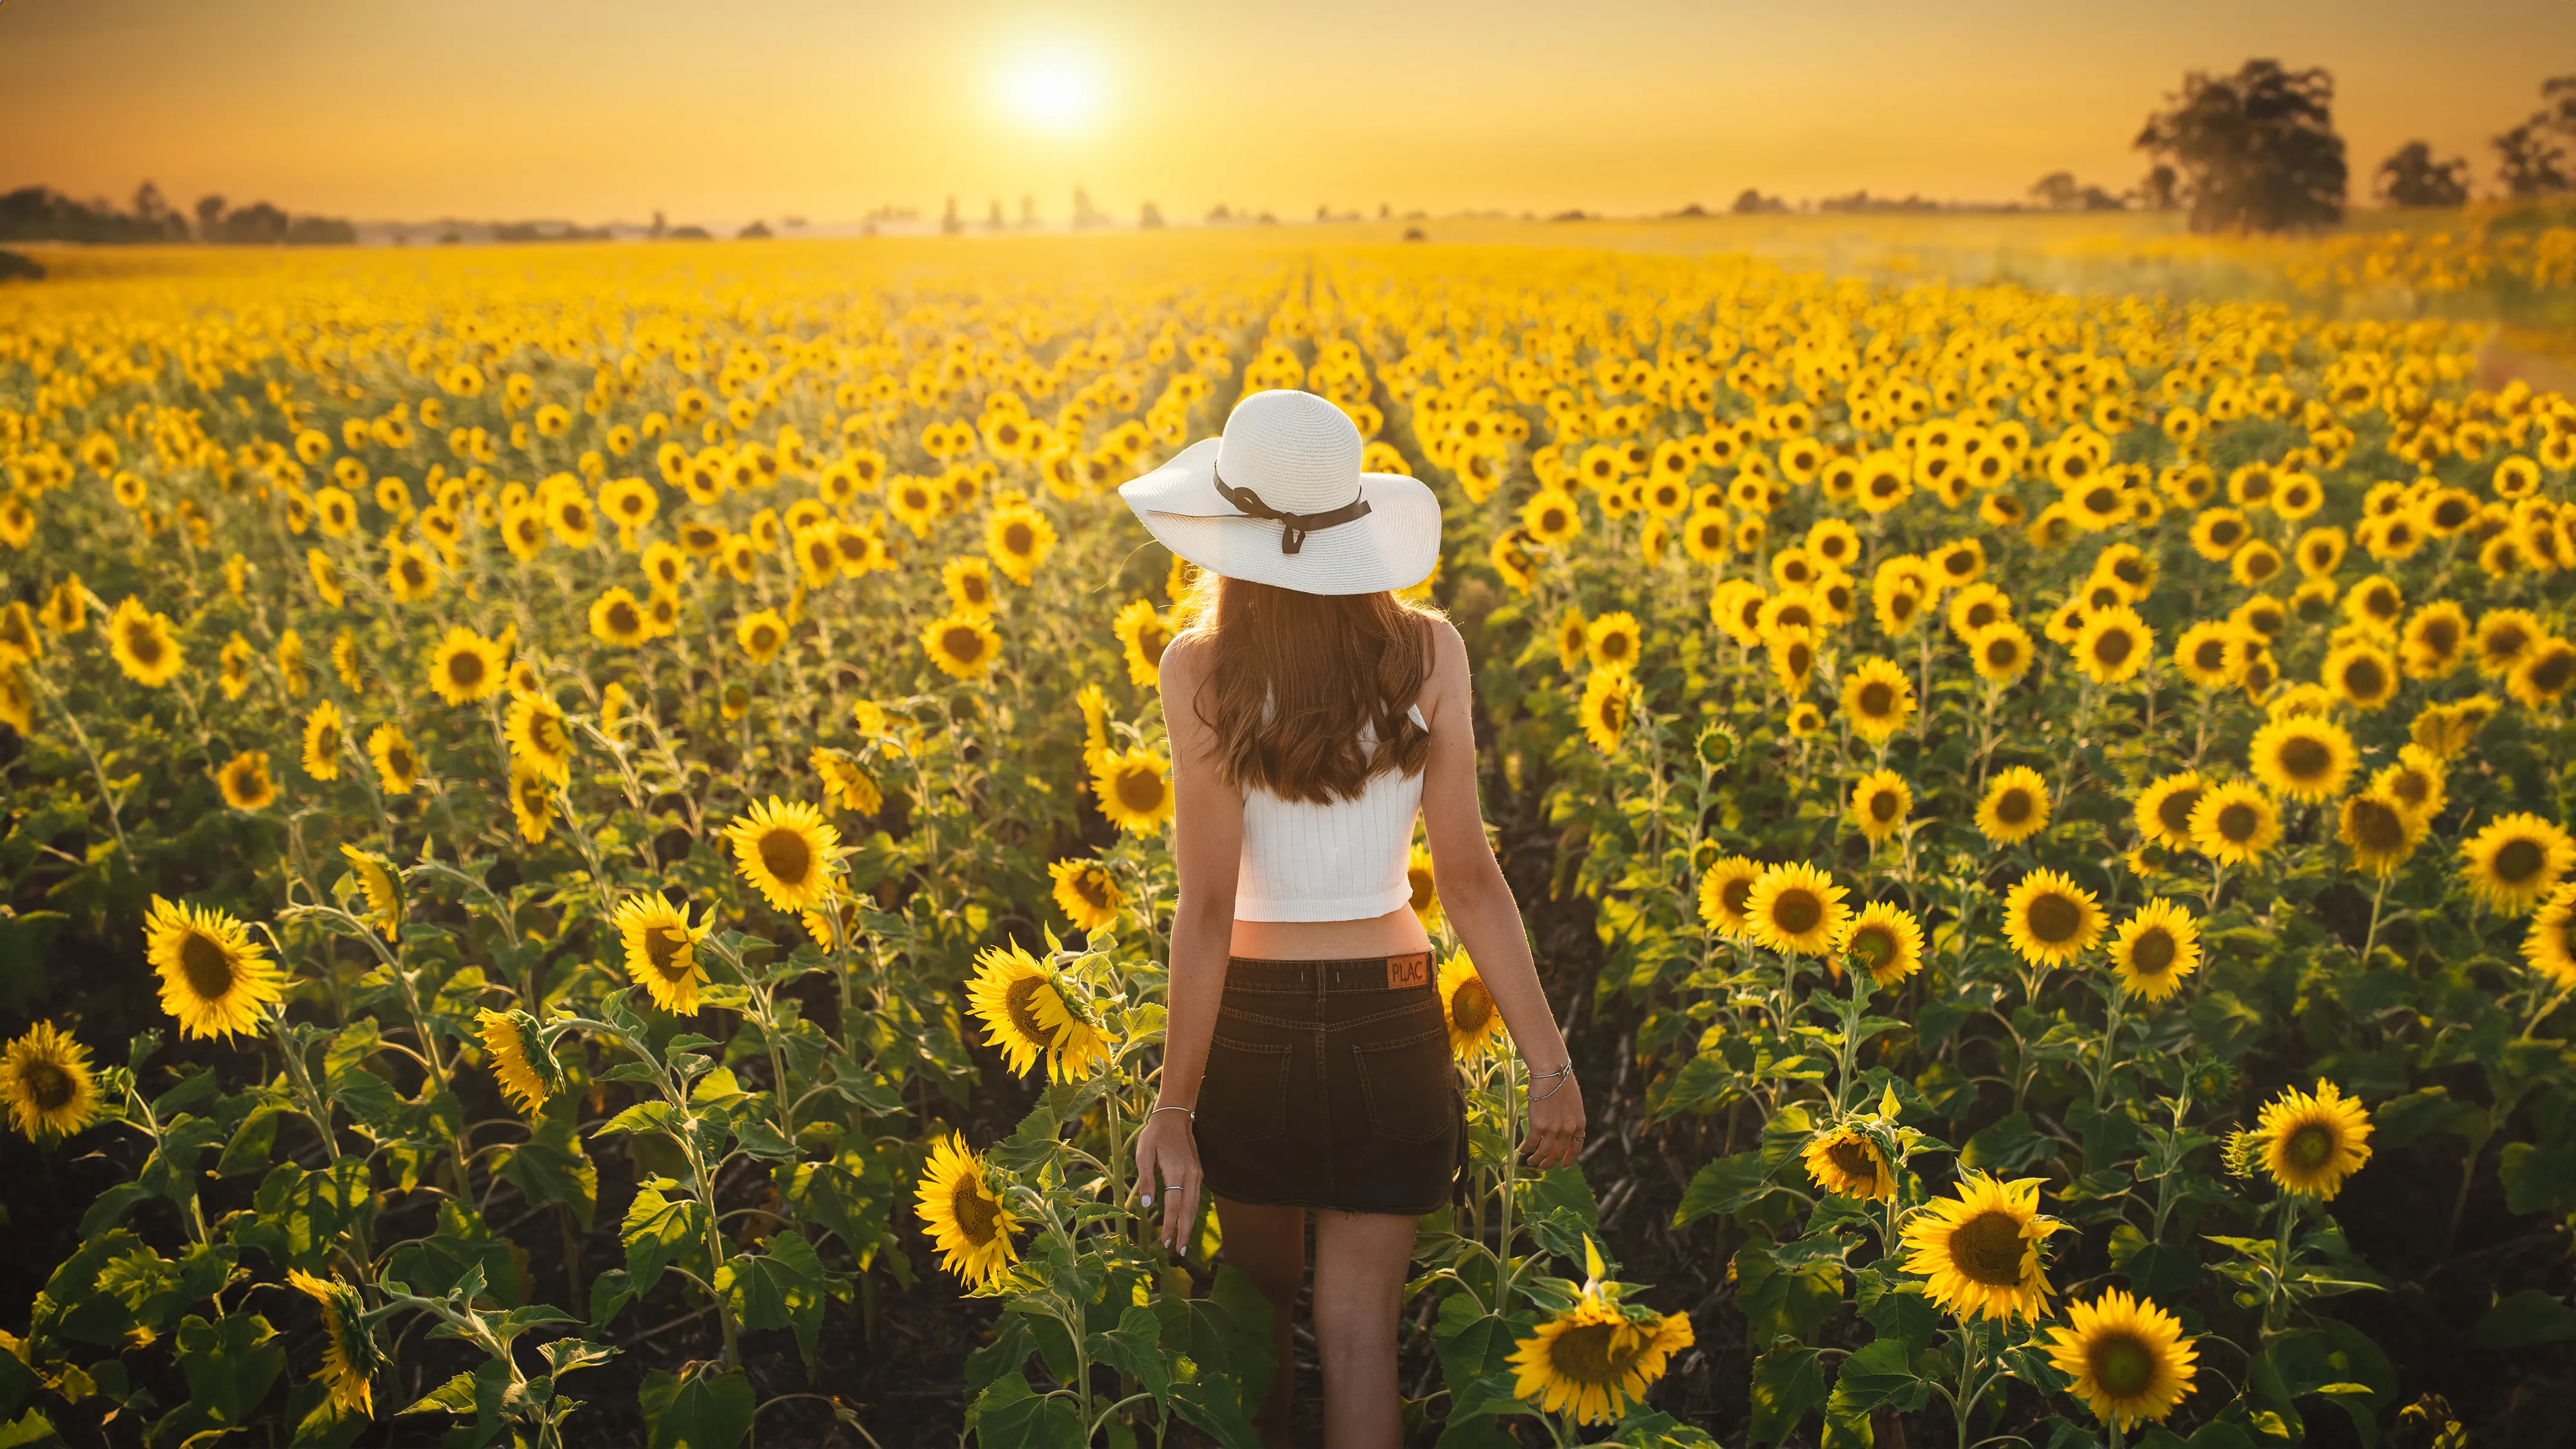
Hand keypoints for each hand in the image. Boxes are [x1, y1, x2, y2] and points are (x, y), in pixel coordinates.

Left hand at [1133, 1110, 1202, 1252]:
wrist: (1174, 1117)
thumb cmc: (1154, 1135)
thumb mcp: (1143, 1153)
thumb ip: (1146, 1179)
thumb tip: (1146, 1205)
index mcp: (1176, 1171)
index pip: (1173, 1205)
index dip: (1169, 1225)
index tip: (1164, 1242)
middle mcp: (1191, 1175)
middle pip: (1189, 1209)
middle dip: (1184, 1232)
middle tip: (1179, 1252)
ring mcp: (1197, 1174)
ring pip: (1195, 1205)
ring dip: (1189, 1225)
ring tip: (1183, 1243)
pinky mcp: (1198, 1173)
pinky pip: (1196, 1197)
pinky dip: (1192, 1212)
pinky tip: (1186, 1222)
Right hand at [1522, 1069, 1586, 1170]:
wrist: (1551, 1071)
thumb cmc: (1561, 1080)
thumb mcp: (1573, 1101)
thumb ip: (1570, 1117)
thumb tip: (1561, 1127)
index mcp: (1579, 1123)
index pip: (1576, 1148)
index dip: (1569, 1159)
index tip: (1563, 1166)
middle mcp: (1568, 1129)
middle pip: (1559, 1153)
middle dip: (1550, 1162)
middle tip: (1543, 1166)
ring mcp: (1553, 1129)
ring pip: (1545, 1153)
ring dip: (1537, 1160)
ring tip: (1531, 1161)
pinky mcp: (1538, 1125)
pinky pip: (1531, 1143)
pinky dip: (1527, 1149)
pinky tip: (1523, 1150)